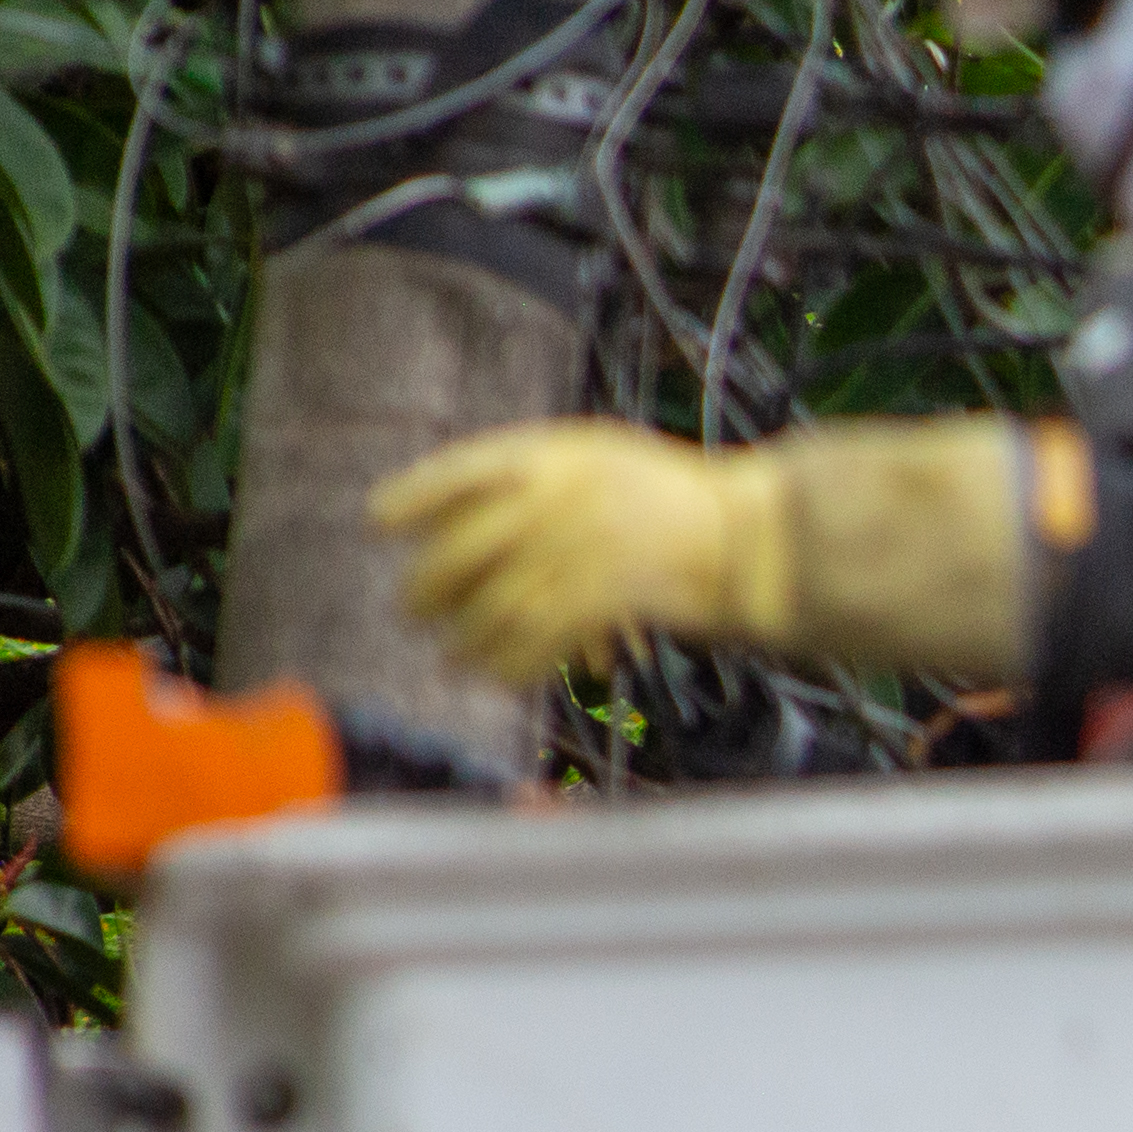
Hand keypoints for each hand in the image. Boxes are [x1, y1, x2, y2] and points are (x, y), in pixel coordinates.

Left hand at [367, 421, 786, 683]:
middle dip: (428, 587)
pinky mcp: (603, 597)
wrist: (755, 541)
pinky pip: (535, 640)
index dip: (414, 498)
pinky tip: (497, 677)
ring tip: (451, 658)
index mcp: (558, 454)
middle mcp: (560, 497)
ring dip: (464, 639)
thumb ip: (544, 479)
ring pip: (493, 605)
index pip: (463, 472)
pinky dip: (510, 665)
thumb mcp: (608, 461)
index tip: (377, 521)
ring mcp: (580, 548)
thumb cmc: (683, 503)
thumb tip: (467, 518)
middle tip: (410, 610)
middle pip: (464, 548)